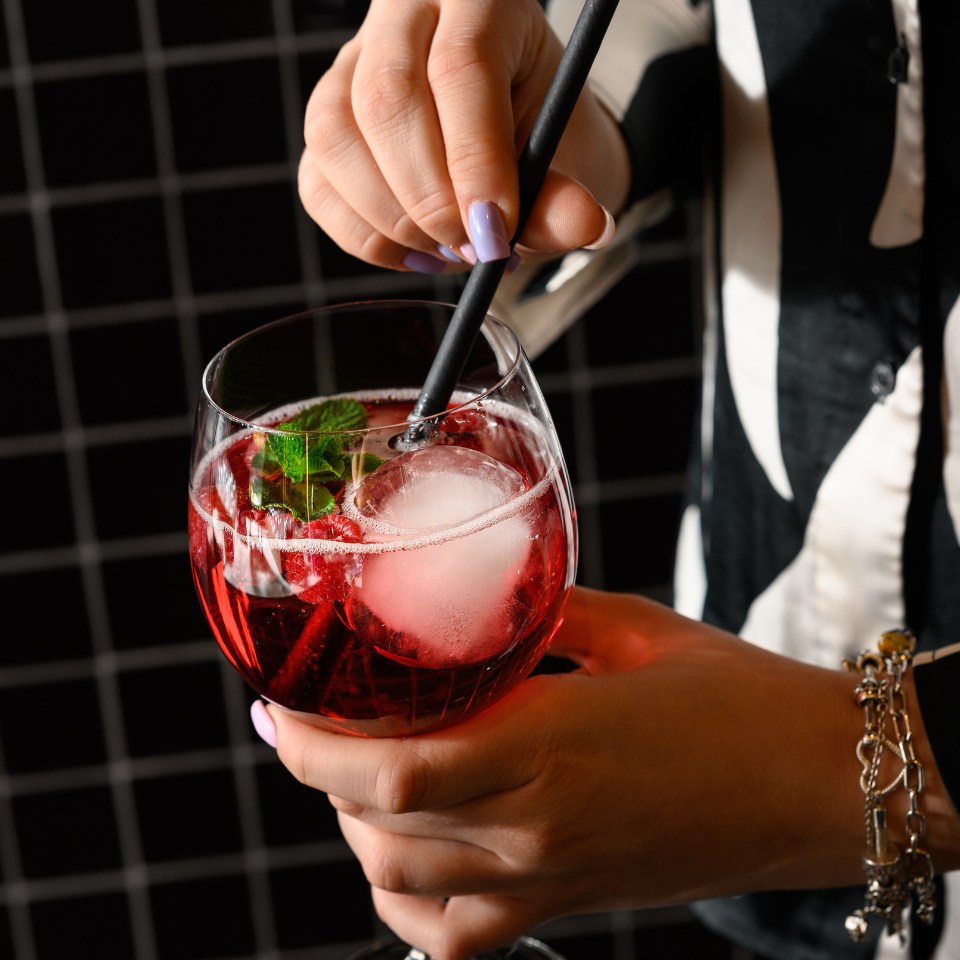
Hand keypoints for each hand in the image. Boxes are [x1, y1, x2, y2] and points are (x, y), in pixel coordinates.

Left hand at [265, 587, 871, 959]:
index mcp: (553, 741)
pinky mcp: (568, 905)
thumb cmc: (736, 698)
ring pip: (402, 883)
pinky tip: (403, 857)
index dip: (317, 741)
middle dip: (317, 771)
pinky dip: (405, 902)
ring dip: (356, 826)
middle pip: (381, 821)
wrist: (815, 786)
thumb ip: (542, 613)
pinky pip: (455, 937)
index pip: (396, 766)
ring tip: (353, 772)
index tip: (283, 703)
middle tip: (305, 720)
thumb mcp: (631, 630)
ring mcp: (550, 877)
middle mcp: (538, 823)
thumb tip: (479, 595)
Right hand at [298, 0, 627, 274]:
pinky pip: (318, 184)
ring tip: (447, 252)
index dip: (474, 161)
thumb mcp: (568, 158)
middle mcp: (405, 16)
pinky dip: (364, 235)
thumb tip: (584, 226)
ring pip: (335, 137)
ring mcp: (351, 65)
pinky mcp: (326, 120)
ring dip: (391, 219)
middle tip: (473, 249)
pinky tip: (414, 253)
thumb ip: (564, 194)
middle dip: (430, 198)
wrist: (518, 136)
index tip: (495, 233)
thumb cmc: (544, 136)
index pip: (461, 68)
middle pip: (387, 99)